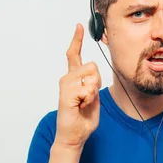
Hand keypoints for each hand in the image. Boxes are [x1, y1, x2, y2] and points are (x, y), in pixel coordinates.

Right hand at [54, 23, 101, 148]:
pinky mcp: (66, 94)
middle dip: (97, 82)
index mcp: (74, 79)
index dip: (76, 40)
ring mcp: (65, 86)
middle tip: (88, 98)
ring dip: (93, 91)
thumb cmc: (83, 118)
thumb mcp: (93, 96)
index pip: (74, 55)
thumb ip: (93, 82)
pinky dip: (89, 99)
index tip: (79, 27)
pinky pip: (87, 89)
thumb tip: (92, 67)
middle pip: (92, 66)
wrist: (75, 136)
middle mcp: (67, 79)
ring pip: (91, 76)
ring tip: (83, 103)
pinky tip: (80, 106)